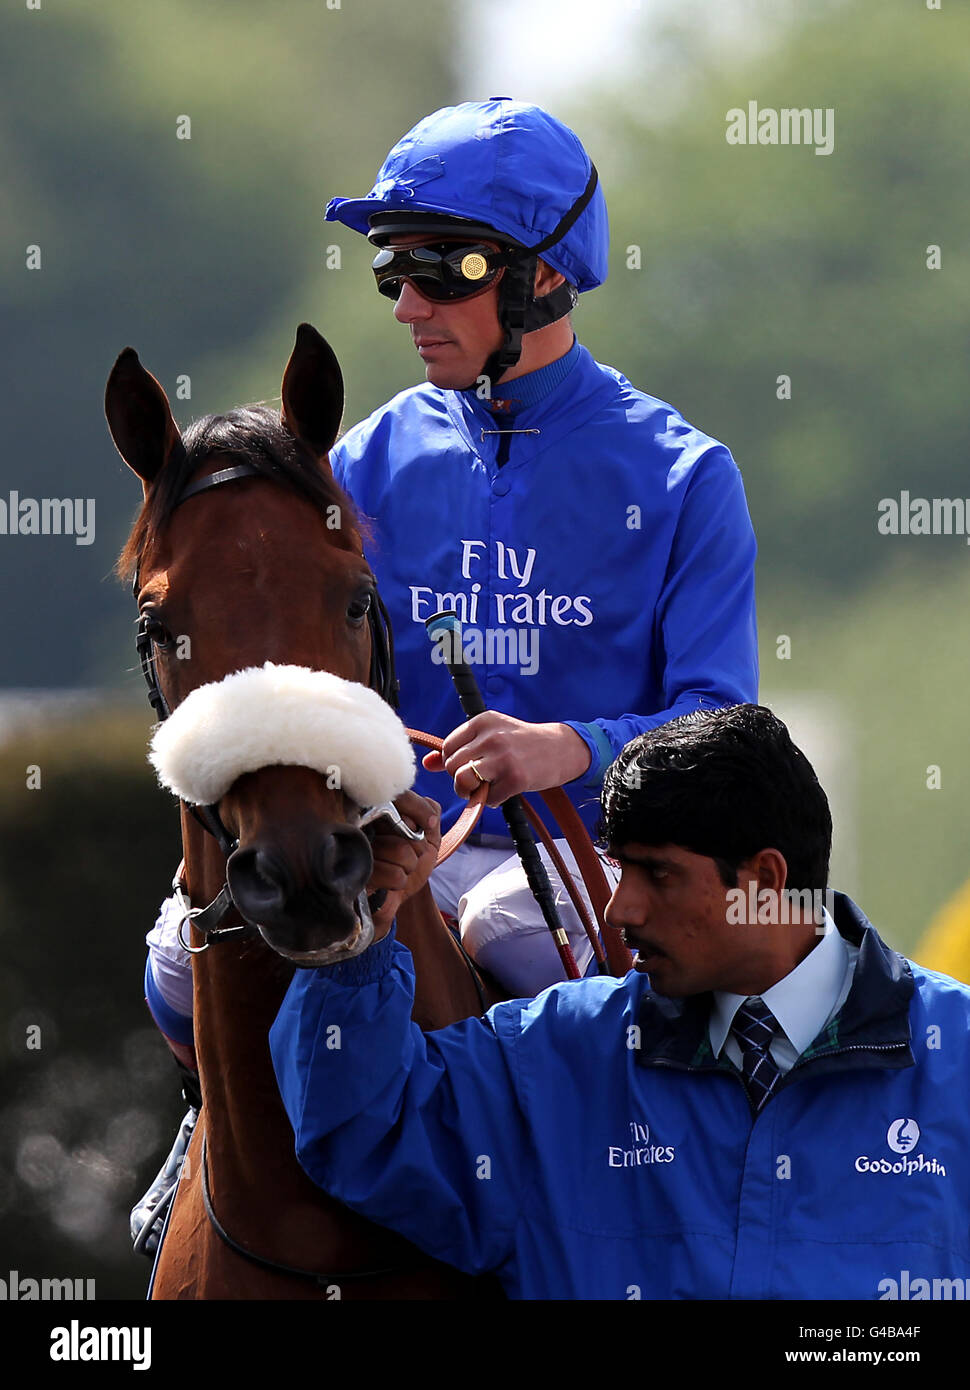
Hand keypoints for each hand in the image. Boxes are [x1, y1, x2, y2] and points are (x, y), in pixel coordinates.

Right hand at [367, 791, 441, 940]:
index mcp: (378, 810)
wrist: (394, 896)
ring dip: (409, 866)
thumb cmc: (408, 863)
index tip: (429, 826)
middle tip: (408, 855)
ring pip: (402, 851)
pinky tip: (387, 883)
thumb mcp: (427, 836)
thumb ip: (430, 812)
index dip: (420, 810)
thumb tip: (429, 811)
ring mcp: (357, 848)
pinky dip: (399, 882)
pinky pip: (395, 874)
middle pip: (403, 825)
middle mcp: (362, 824)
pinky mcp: (356, 873)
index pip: (401, 797)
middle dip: (416, 846)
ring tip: (396, 868)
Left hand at [421, 712, 590, 807]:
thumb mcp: (491, 736)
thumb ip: (459, 748)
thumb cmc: (522, 743)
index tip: (468, 766)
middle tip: (477, 780)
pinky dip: (492, 800)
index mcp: (483, 721)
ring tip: (484, 788)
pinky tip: (504, 791)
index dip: (453, 762)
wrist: (562, 748)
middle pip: (452, 766)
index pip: (447, 747)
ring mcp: (504, 758)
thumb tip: (427, 763)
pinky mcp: (516, 778)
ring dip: (470, 791)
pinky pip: (488, 798)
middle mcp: (492, 736)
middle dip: (460, 779)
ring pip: (463, 780)